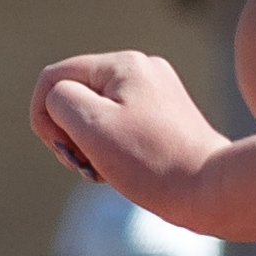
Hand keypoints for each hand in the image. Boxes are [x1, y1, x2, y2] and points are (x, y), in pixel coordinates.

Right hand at [32, 52, 227, 216]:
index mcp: (123, 64)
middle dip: (69, 132)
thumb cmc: (151, 162)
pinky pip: (119, 125)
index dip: (43, 116)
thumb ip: (61, 100)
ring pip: (96, 113)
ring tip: (104, 172)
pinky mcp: (166, 116)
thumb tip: (57, 99)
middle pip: (77, 94)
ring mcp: (156, 92)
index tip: (61, 150)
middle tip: (84, 166)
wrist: (211, 190)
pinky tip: (121, 171)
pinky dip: (111, 148)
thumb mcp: (92, 126)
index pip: (55, 77)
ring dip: (89, 144)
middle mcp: (142, 69)